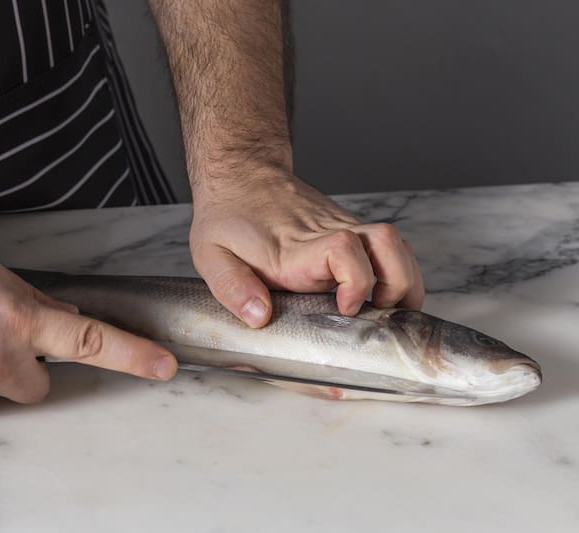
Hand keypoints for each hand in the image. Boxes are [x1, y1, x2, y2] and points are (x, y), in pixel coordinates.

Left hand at [190, 169, 424, 326]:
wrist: (239, 172)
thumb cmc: (225, 216)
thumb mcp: (210, 254)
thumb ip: (232, 287)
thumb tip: (260, 317)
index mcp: (293, 246)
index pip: (342, 250)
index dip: (356, 281)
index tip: (345, 307)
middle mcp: (325, 232)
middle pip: (387, 244)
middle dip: (398, 285)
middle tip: (379, 313)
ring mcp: (341, 226)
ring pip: (395, 244)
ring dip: (404, 279)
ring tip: (389, 309)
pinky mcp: (346, 226)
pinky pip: (386, 245)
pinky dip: (395, 270)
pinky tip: (382, 294)